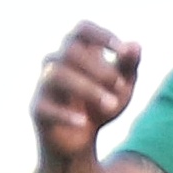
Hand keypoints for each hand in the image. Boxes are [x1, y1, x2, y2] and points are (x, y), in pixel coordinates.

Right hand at [30, 24, 139, 160]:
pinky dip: (65, 114)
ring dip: (88, 88)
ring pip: (57, 74)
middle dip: (99, 68)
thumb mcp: (122, 87)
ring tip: (111, 106)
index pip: (82, 29)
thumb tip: (135, 45)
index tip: (122, 51)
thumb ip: (129, 66)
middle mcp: (56, 62)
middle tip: (120, 86)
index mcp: (77, 52)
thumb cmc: (100, 107)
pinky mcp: (37, 108)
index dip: (101, 35)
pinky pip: (46, 106)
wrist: (80, 143)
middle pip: (70, 50)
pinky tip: (84, 122)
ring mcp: (44, 84)